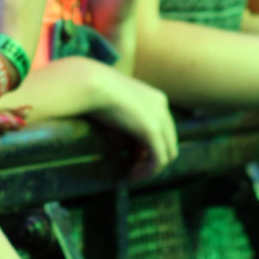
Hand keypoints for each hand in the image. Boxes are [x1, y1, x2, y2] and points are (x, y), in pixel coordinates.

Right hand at [86, 64, 176, 180]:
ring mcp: (159, 118)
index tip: (131, 155)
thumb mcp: (115, 103)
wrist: (90, 83)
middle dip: (151, 158)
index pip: (163, 129)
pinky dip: (147, 172)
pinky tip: (131, 176)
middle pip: (168, 142)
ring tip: (132, 175)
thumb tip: (124, 138)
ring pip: (167, 154)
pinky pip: (158, 160)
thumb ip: (125, 118)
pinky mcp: (151, 131)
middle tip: (132, 168)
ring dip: (150, 169)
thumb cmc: (94, 89)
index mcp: (156, 98)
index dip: (149, 146)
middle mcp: (162, 107)